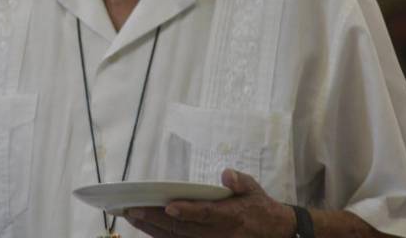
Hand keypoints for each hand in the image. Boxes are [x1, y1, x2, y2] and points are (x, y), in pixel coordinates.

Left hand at [126, 168, 295, 237]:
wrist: (273, 232)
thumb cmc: (258, 206)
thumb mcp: (254, 189)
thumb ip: (240, 181)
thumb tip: (227, 174)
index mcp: (230, 216)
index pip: (205, 214)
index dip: (187, 212)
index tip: (168, 207)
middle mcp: (218, 233)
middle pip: (183, 229)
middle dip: (155, 220)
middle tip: (132, 210)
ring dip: (152, 230)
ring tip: (132, 218)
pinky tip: (146, 230)